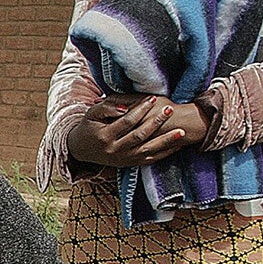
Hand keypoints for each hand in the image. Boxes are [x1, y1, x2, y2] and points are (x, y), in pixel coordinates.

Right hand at [66, 95, 204, 168]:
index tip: (153, 98)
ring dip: (166, 141)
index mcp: (105, 137)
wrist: (81, 150)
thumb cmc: (89, 127)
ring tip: (181, 131)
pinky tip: (177, 145)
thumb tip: (124, 108)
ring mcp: (123, 159)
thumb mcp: (91, 114)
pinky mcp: (129, 164)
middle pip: (140, 135)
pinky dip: (164, 153)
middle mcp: (115, 150)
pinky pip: (150, 160)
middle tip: (170, 109)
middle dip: (156, 121)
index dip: (140, 109)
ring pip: (148, 150)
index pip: (126, 121)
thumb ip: (106, 108)